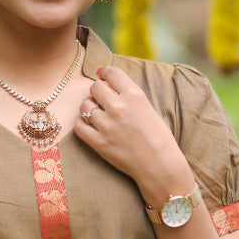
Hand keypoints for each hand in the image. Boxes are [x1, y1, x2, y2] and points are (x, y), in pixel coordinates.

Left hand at [74, 66, 190, 198]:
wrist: (159, 165)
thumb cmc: (158, 137)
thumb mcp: (148, 108)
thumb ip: (129, 96)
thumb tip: (109, 83)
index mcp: (134, 95)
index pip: (111, 73)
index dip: (105, 73)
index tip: (103, 76)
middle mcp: (119, 107)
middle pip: (95, 87)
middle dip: (97, 92)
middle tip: (101, 100)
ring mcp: (107, 125)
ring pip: (85, 106)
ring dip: (89, 108)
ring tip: (97, 115)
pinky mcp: (99, 143)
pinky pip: (79, 126)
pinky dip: (82, 124)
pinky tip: (89, 126)